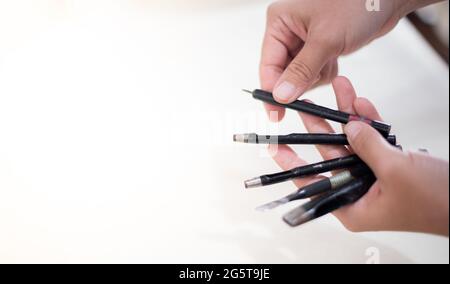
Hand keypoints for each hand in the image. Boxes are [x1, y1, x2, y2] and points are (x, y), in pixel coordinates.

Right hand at [259, 0, 438, 120]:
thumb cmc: (357, 3)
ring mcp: (303, 40)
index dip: (272, 91)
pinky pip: (314, 73)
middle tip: (314, 78)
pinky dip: (325, 72)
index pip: (268, 64)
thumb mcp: (325, 40)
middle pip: (282, 72)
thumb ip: (301, 71)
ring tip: (331, 58)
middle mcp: (288, 31)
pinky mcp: (318, 48)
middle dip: (301, 80)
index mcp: (280, 22)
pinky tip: (335, 59)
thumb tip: (281, 95)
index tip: (277, 113)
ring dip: (316, 76)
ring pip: (299, 76)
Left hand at [269, 76, 448, 235]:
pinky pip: (372, 140)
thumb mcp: (395, 171)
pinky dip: (369, 122)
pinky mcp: (388, 165)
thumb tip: (350, 127)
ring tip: (336, 90)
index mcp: (350, 206)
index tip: (275, 147)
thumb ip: (367, 147)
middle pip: (329, 155)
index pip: (311, 183)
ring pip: (351, 142)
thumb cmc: (435, 200)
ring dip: (346, 116)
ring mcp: (372, 177)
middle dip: (319, 127)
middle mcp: (356, 191)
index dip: (292, 163)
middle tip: (304, 106)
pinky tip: (359, 103)